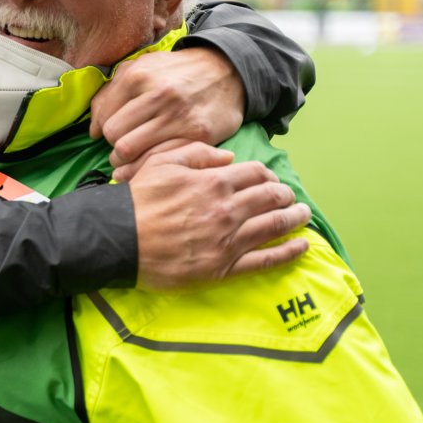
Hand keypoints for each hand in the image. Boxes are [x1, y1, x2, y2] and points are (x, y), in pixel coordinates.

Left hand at [90, 47, 244, 174]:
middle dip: (115, 148)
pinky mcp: (197, 134)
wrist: (226, 71)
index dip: (103, 132)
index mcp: (137, 76)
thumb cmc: (175, 72)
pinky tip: (150, 166)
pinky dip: (149, 167)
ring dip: (128, 162)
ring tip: (132, 160)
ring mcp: (178, 116)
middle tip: (122, 150)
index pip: (104, 120)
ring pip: (133, 152)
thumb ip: (109, 94)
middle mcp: (157, 95)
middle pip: (116, 138)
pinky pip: (161, 159)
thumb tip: (92, 130)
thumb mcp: (140, 68)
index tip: (110, 135)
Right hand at [127, 143, 309, 288]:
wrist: (118, 238)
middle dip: (285, 195)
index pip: (255, 173)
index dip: (267, 174)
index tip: (269, 179)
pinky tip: (301, 246)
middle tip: (290, 197)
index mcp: (214, 181)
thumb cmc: (138, 199)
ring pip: (274, 225)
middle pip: (271, 197)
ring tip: (303, 215)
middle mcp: (227, 209)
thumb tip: (230, 158)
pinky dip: (288, 252)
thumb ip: (198, 154)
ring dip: (295, 218)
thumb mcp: (163, 162)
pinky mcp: (224, 268)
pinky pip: (265, 260)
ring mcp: (229, 240)